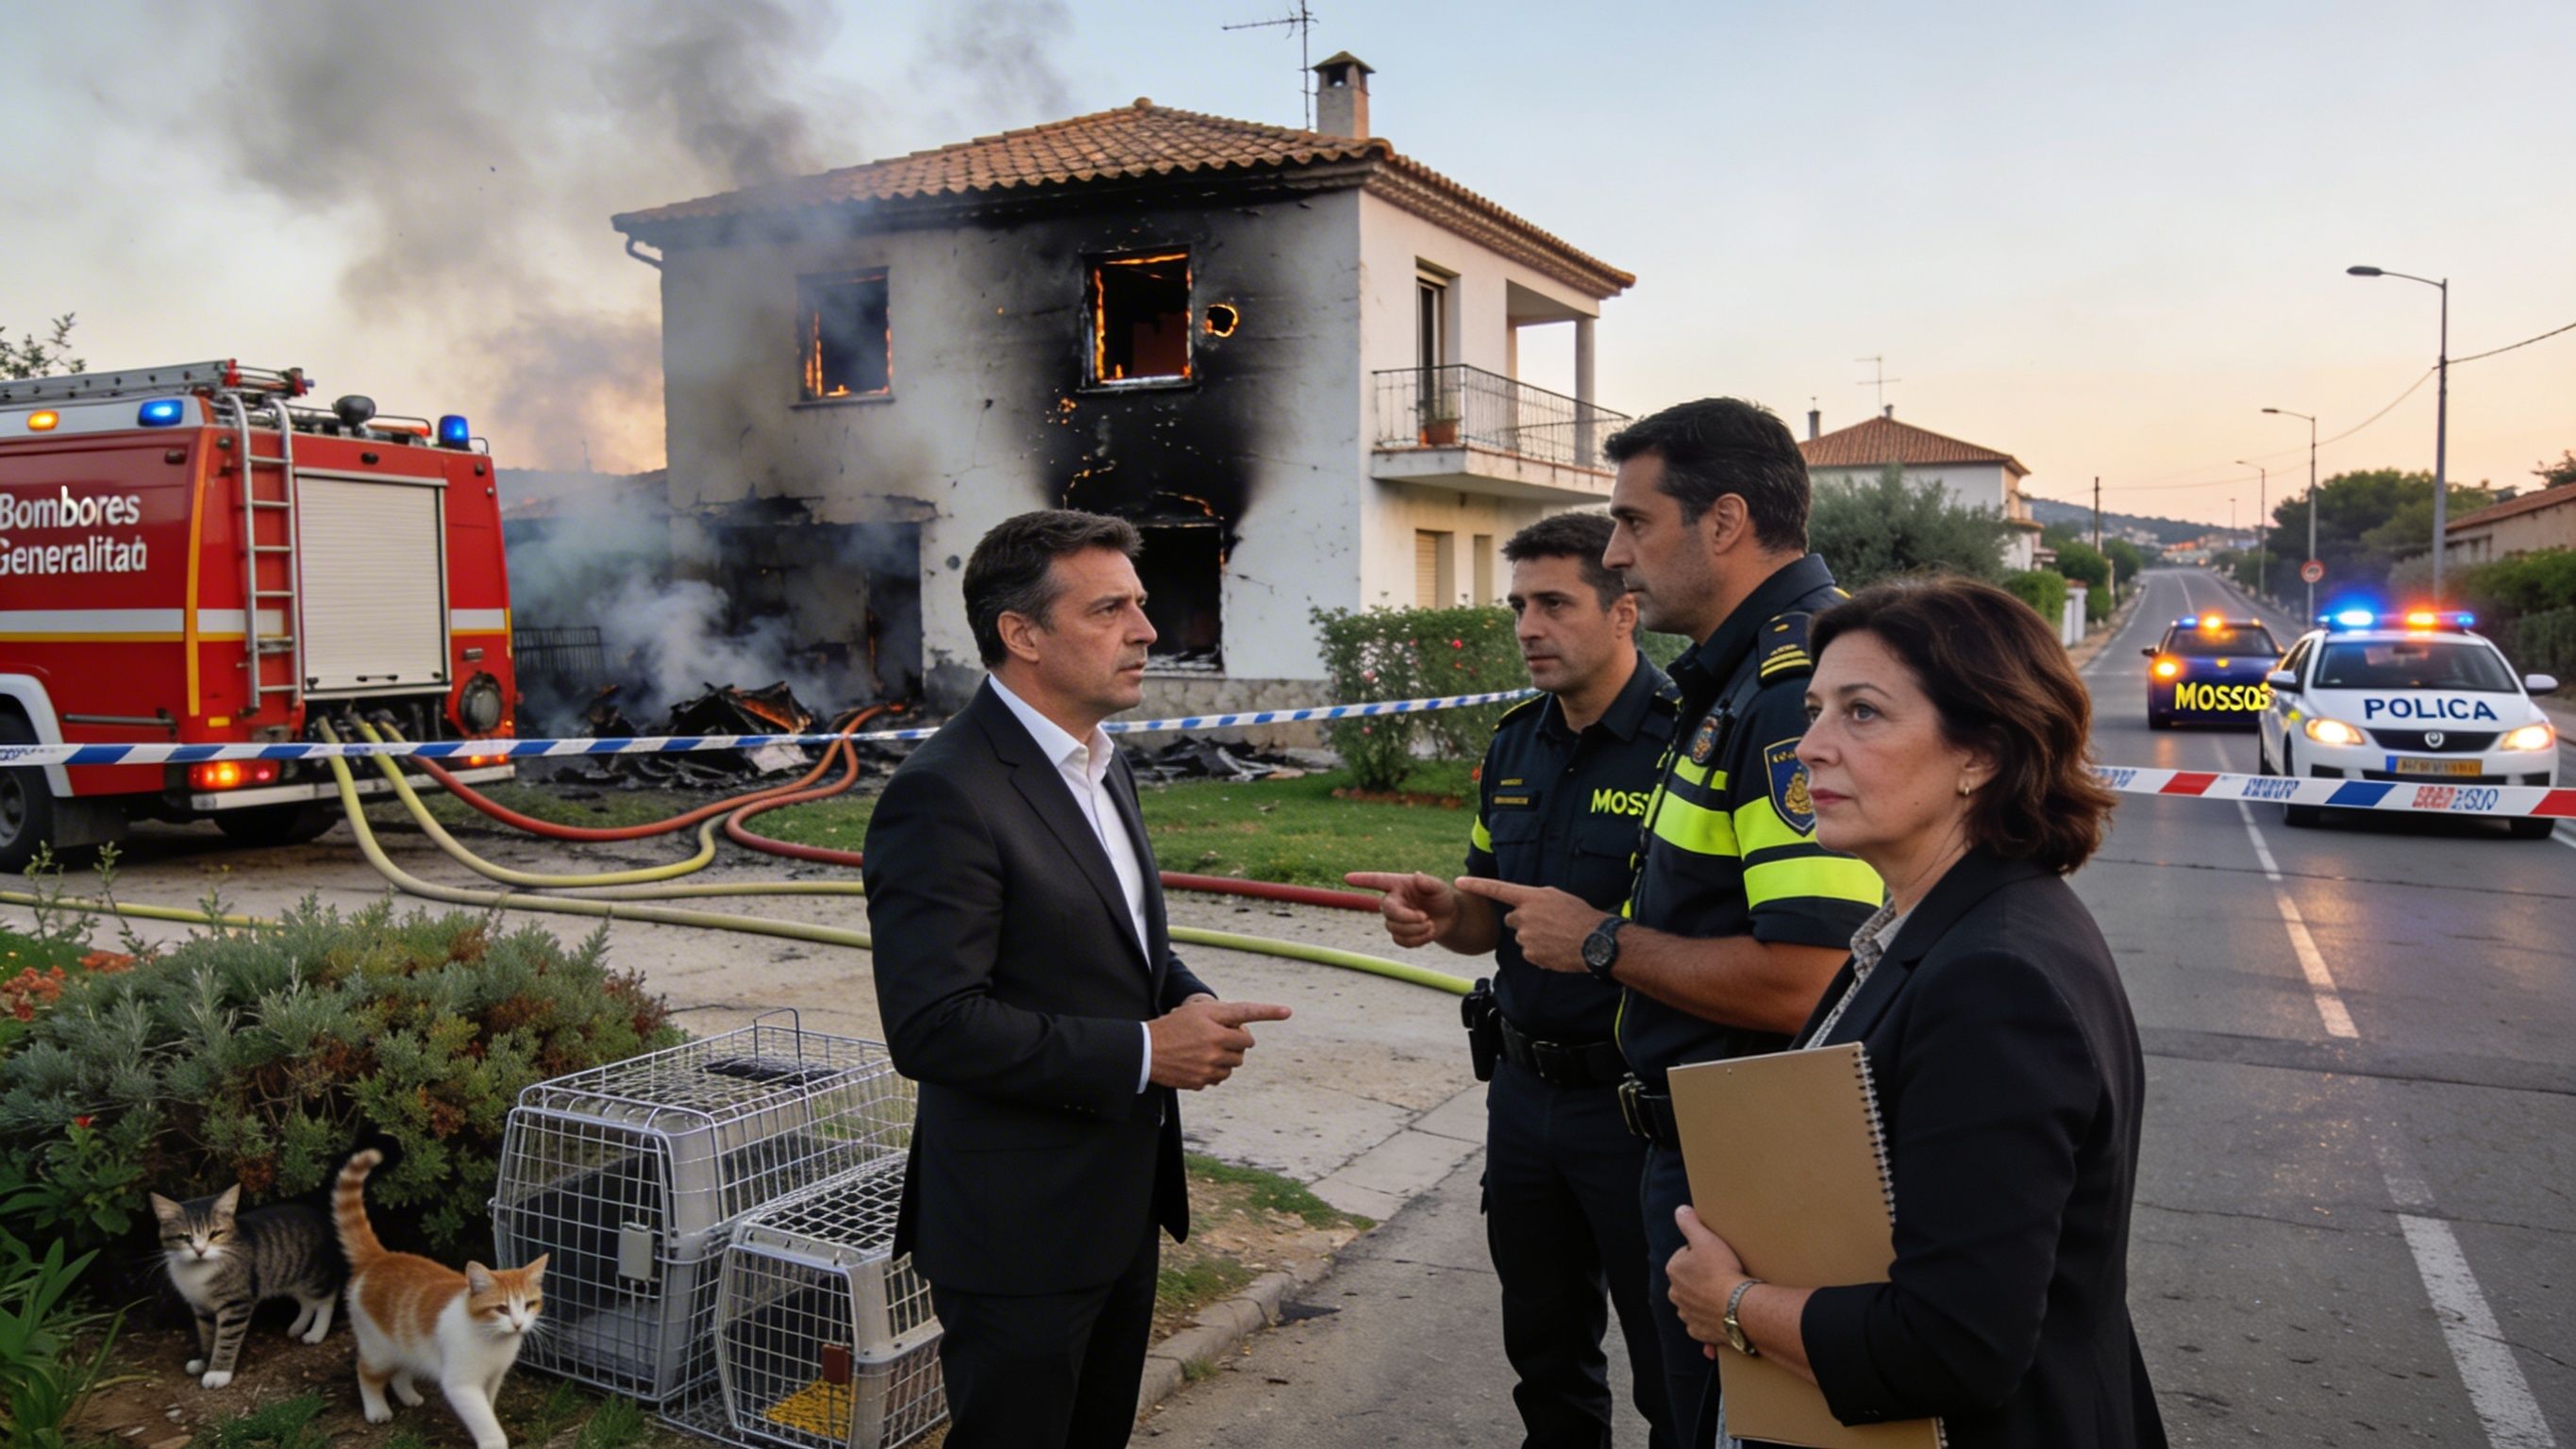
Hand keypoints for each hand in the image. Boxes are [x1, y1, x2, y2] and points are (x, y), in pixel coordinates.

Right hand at [1148, 997, 1292, 1089]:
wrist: (1146, 1051)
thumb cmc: (1172, 1027)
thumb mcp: (1196, 1011)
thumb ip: (1223, 1015)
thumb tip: (1244, 1029)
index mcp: (1213, 1022)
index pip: (1246, 1013)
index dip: (1269, 1012)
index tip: (1288, 1011)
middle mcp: (1214, 1043)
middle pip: (1245, 1044)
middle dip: (1237, 1041)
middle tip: (1219, 1036)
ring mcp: (1209, 1064)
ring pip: (1235, 1064)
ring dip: (1227, 1058)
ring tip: (1206, 1050)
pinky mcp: (1202, 1080)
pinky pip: (1220, 1078)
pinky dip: (1215, 1072)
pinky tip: (1198, 1064)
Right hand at [1343, 871, 1459, 948]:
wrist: (1450, 917)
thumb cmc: (1442, 897)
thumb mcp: (1440, 887)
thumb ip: (1429, 882)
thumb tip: (1417, 876)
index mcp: (1398, 885)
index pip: (1377, 881)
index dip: (1362, 880)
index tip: (1347, 878)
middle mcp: (1392, 901)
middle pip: (1387, 910)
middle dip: (1406, 917)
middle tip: (1425, 917)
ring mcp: (1394, 919)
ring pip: (1394, 928)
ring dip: (1415, 929)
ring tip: (1430, 924)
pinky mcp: (1399, 935)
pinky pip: (1401, 941)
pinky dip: (1417, 939)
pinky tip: (1429, 933)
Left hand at [1451, 877, 1599, 972]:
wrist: (1594, 941)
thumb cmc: (1579, 915)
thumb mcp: (1557, 897)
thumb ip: (1535, 900)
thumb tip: (1524, 908)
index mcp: (1530, 897)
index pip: (1497, 889)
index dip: (1477, 885)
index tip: (1459, 882)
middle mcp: (1523, 916)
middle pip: (1512, 919)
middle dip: (1524, 922)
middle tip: (1547, 924)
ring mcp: (1525, 937)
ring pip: (1522, 937)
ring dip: (1535, 938)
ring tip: (1557, 936)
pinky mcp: (1530, 955)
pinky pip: (1530, 953)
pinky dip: (1541, 952)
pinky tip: (1556, 948)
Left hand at [1666, 1204, 1747, 1355]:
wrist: (1738, 1307)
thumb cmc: (1722, 1271)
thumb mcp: (1705, 1239)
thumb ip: (1690, 1223)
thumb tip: (1680, 1211)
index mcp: (1674, 1270)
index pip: (1687, 1257)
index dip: (1703, 1255)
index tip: (1717, 1258)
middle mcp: (1675, 1294)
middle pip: (1690, 1281)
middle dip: (1702, 1279)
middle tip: (1723, 1275)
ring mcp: (1687, 1315)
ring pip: (1695, 1303)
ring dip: (1706, 1300)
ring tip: (1725, 1295)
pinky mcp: (1699, 1332)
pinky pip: (1703, 1325)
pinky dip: (1711, 1322)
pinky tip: (1722, 1317)